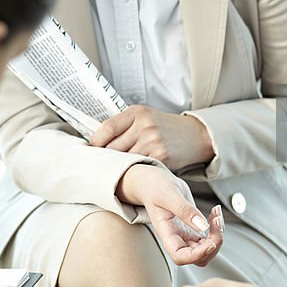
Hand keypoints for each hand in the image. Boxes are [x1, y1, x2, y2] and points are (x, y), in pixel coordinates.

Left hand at [90, 105, 213, 170]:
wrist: (195, 136)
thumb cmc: (165, 127)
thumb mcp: (145, 117)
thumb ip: (124, 126)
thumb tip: (96, 143)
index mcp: (137, 112)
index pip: (107, 128)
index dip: (95, 142)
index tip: (90, 151)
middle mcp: (144, 125)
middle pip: (113, 147)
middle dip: (105, 159)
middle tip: (99, 166)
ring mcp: (153, 141)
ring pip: (124, 160)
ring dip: (118, 168)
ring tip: (114, 172)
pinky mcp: (161, 157)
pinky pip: (138, 168)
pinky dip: (133, 172)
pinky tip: (132, 174)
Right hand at [117, 164, 223, 265]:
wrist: (155, 183)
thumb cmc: (156, 187)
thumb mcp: (168, 195)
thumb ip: (185, 210)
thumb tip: (203, 226)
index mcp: (166, 233)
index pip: (180, 256)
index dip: (197, 255)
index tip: (211, 243)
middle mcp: (177, 238)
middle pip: (199, 257)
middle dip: (214, 243)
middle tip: (216, 220)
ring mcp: (186, 235)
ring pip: (207, 249)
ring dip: (217, 236)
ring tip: (216, 214)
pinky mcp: (194, 228)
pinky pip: (210, 237)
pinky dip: (217, 227)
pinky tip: (215, 212)